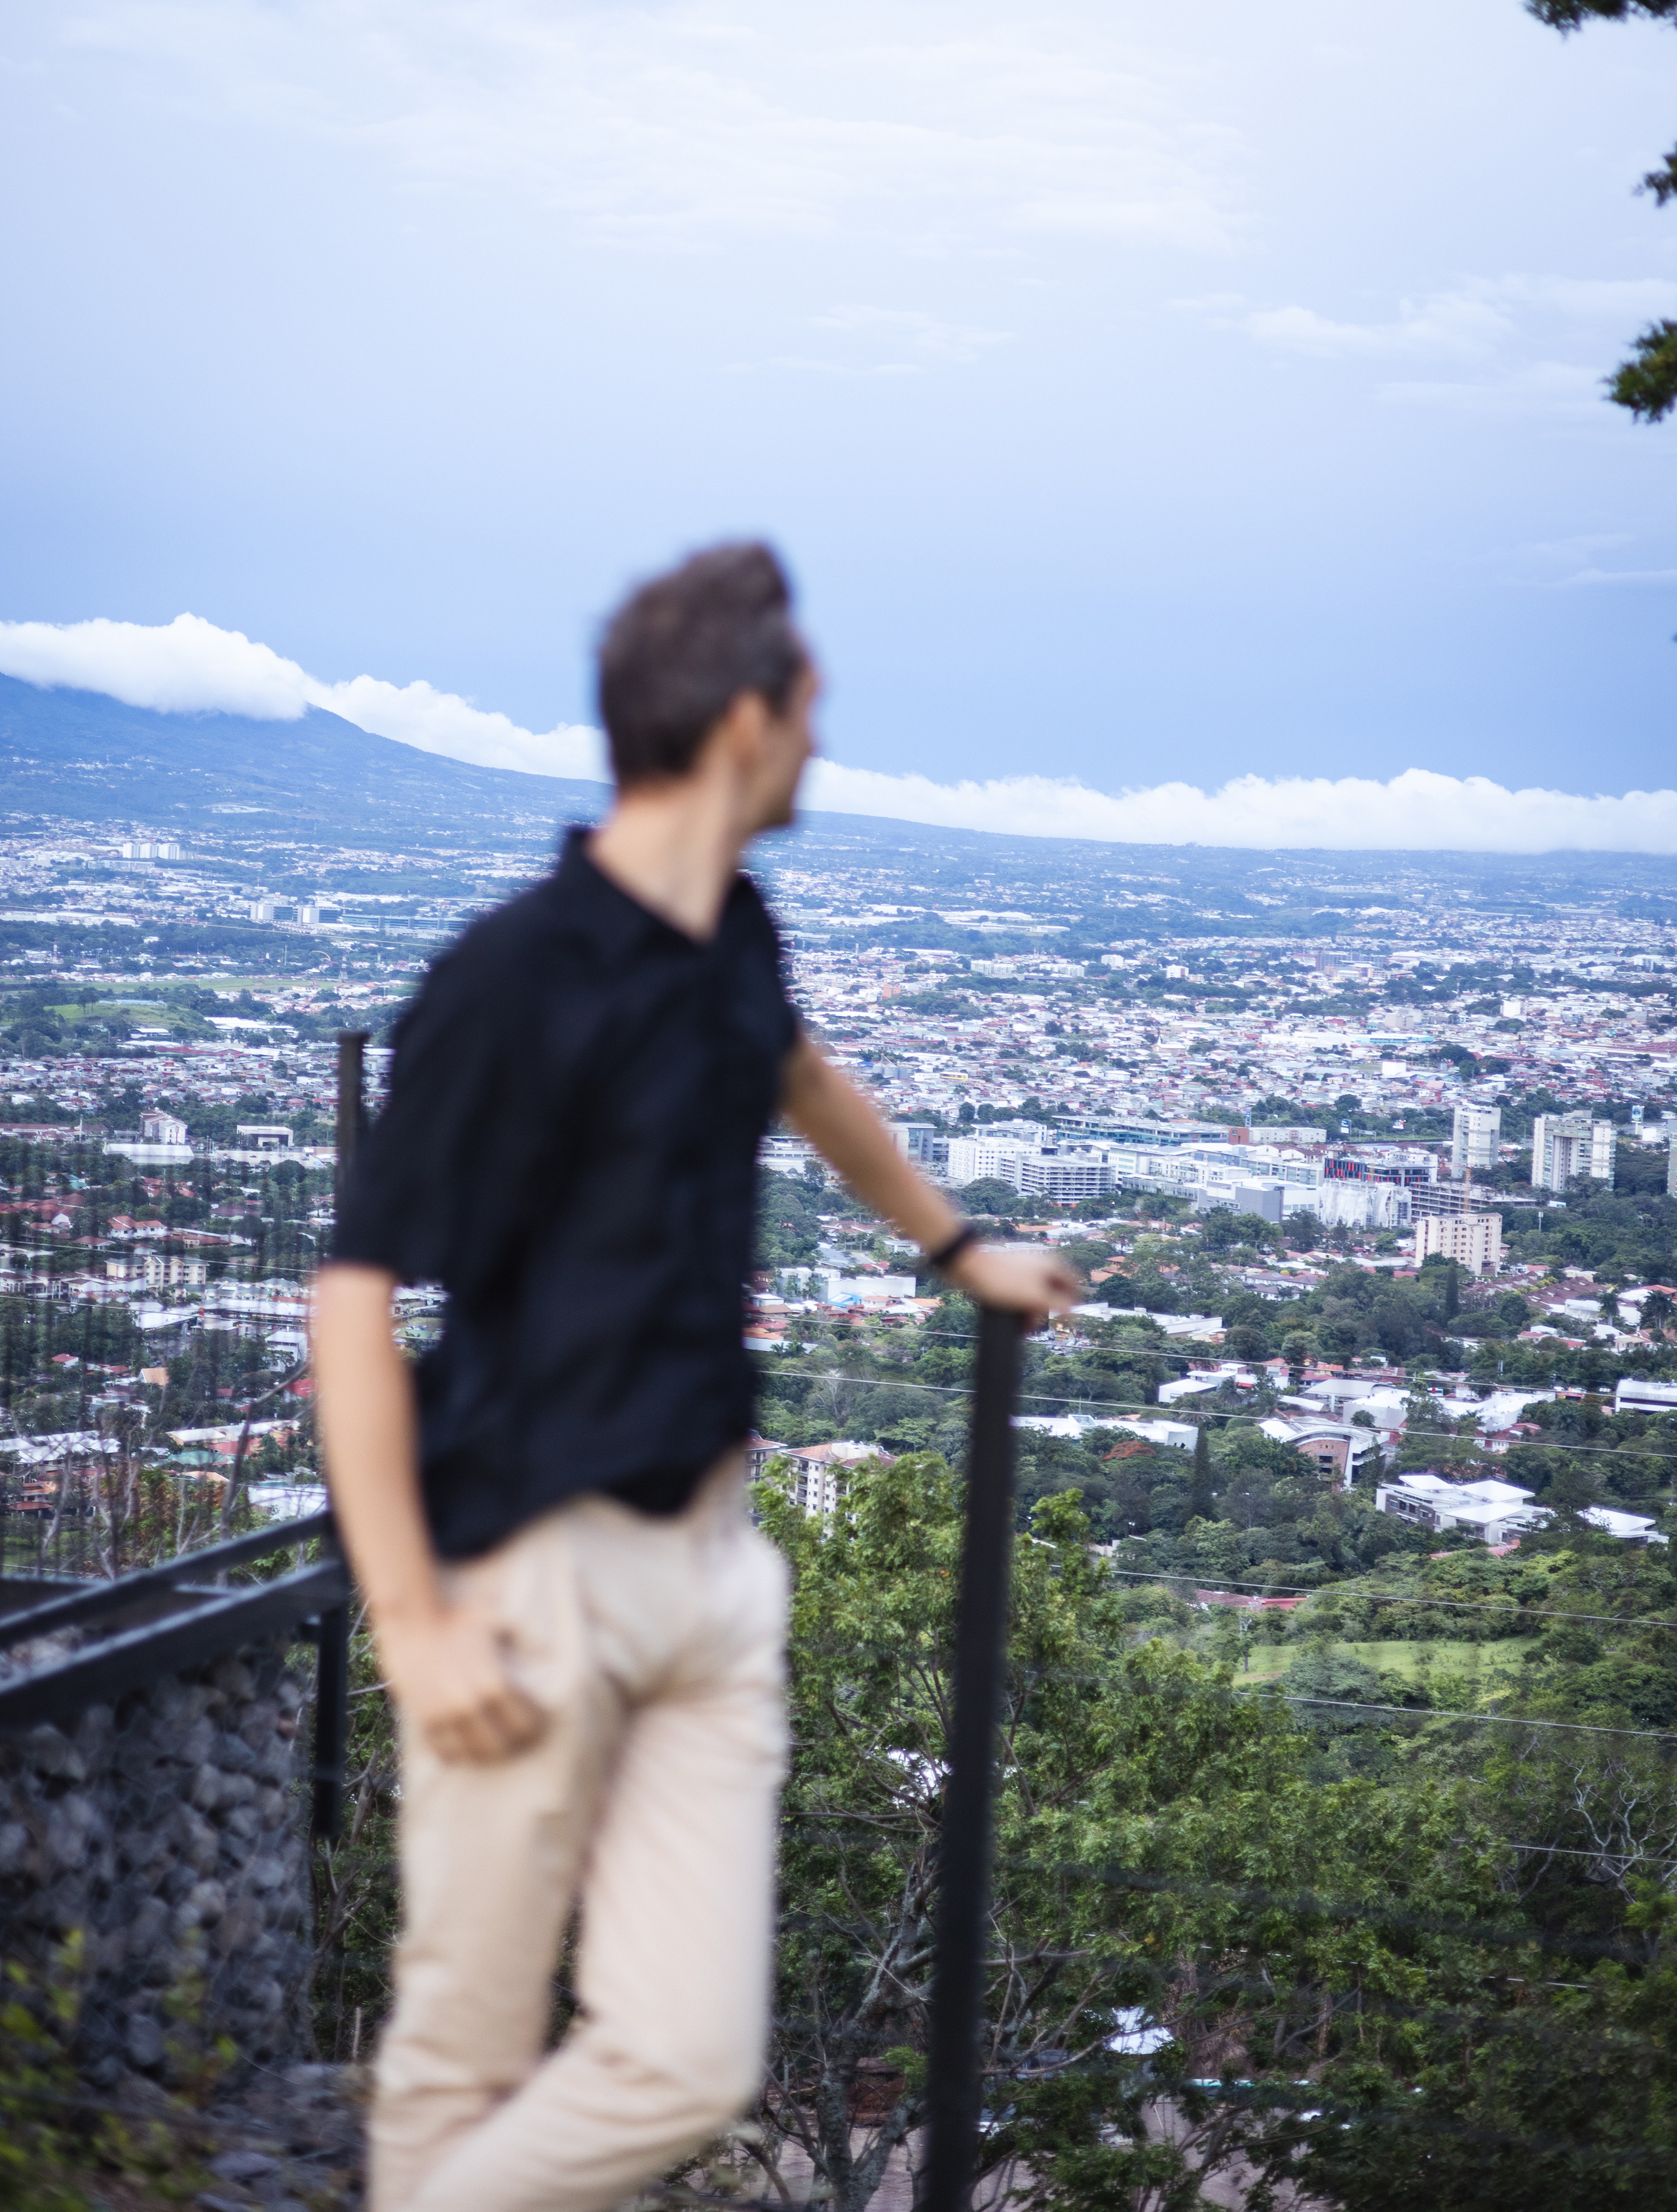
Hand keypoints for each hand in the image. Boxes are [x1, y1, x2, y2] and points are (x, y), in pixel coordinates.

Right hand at [375, 1602, 546, 1763]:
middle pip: (501, 1747)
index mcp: (494, 1683)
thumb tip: (543, 1650)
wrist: (411, 1617)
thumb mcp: (498, 1621)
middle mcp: (470, 1705)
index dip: (534, 1729)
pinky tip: (463, 1749)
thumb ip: (522, 1638)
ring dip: (484, 1755)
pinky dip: (455, 1754)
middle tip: (517, 1743)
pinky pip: (443, 1751)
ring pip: (472, 1754)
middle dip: (512, 1746)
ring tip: (491, 1749)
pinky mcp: (422, 1719)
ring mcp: (444, 1716)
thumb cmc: (457, 1614)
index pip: (525, 1725)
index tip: (537, 1726)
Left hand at [944, 1242, 1080, 1330]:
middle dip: (1048, 1310)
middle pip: (1053, 1290)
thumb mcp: (1035, 1297)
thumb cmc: (1003, 1281)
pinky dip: (1020, 1305)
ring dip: (1032, 1311)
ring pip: (1035, 1293)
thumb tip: (1074, 1312)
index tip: (1067, 1318)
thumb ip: (1058, 1305)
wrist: (970, 1268)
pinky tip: (1013, 1317)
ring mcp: (1023, 1269)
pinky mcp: (1008, 1275)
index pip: (1073, 1283)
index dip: (1073, 1302)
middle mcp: (1039, 1265)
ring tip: (1023, 1326)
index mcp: (1051, 1265)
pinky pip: (1021, 1292)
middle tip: (1038, 1326)